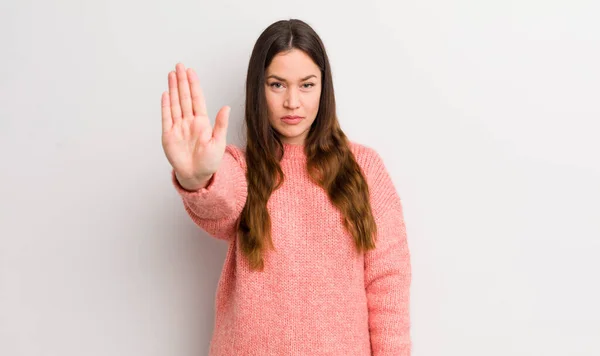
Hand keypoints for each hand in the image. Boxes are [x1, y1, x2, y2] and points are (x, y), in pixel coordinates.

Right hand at [161, 63, 229, 186]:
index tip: (191, 71)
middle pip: (184, 97)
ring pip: (175, 103)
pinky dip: (165, 105)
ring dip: (173, 89)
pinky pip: (166, 117)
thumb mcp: (218, 143)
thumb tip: (226, 107)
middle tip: (179, 65)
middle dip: (182, 81)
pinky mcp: (168, 135)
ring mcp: (178, 127)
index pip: (196, 99)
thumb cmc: (209, 162)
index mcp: (202, 122)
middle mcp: (189, 122)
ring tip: (171, 74)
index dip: (193, 85)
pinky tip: (165, 94)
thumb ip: (221, 124)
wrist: (196, 176)